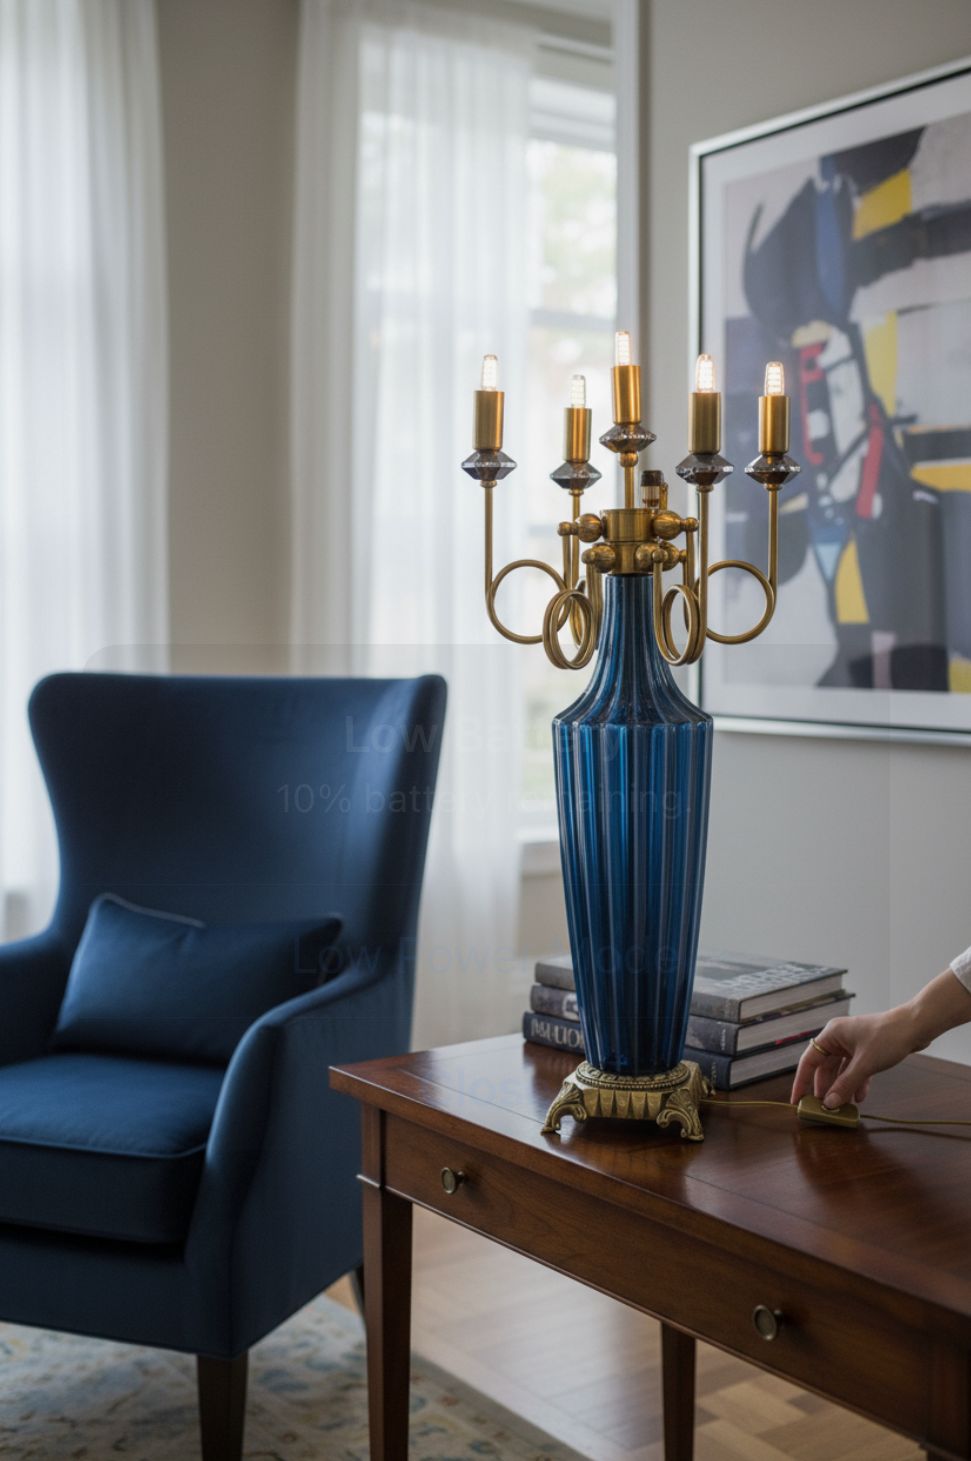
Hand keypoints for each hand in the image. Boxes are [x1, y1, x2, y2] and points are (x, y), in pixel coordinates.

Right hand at [790, 1007, 916, 1108]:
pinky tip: (860, 1098)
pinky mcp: (866, 1051)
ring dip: (841, 1088)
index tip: (797, 1100)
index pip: (809, 1060)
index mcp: (832, 1035)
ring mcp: (853, 1044)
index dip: (802, 1081)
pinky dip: (856, 1083)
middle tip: (822, 1108)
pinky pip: (855, 1070)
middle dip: (825, 1088)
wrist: (916, 1026)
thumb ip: (845, 1084)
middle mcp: (839, 1038)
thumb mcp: (864, 1064)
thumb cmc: (887, 1037)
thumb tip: (829, 1104)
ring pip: (840, 1070)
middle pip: (824, 1067)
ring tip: (842, 1107)